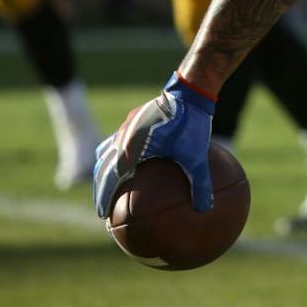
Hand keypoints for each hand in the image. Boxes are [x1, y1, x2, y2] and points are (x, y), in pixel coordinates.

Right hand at [94, 72, 215, 217]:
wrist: (191, 89)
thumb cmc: (192, 122)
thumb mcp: (197, 157)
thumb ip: (200, 184)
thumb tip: (205, 210)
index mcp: (131, 148)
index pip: (110, 179)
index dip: (104, 199)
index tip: (104, 217)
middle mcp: (124, 136)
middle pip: (103, 167)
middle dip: (101, 188)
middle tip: (103, 208)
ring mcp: (128, 125)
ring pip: (109, 151)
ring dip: (106, 170)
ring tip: (111, 185)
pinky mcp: (137, 117)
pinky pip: (122, 139)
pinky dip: (120, 153)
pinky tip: (134, 162)